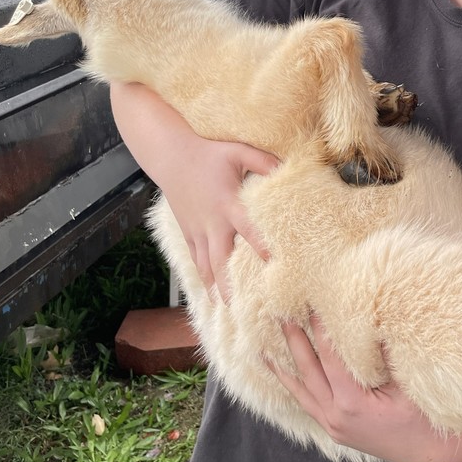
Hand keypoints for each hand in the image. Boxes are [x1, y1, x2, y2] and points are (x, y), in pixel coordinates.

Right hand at [165, 138, 278, 300]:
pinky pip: (197, 260)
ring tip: (229, 310)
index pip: (248, 231)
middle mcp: (212, 223)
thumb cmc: (209, 153)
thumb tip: (290, 169)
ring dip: (218, 287)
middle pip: (223, 259)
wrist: (171, 156)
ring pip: (207, 265)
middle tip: (246, 306)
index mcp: (228, 204)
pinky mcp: (188, 233)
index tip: (275, 267)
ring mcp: (198, 230)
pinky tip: (211, 295)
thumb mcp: (238, 152)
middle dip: (233, 283)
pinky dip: (204, 278)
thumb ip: (264, 162)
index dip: (262, 248)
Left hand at [270, 315, 461, 461]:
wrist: (431, 452)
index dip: (321, 327)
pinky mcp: (335, 428)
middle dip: (294, 339)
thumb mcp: (410, 382)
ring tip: (263, 340)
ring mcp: (333, 425)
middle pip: (308, 370)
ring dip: (285, 363)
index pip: (331, 357)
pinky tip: (279, 369)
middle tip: (280, 310)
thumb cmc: (427, 414)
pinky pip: (308, 401)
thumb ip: (387, 353)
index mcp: (353, 404)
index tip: (312, 301)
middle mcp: (336, 416)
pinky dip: (294, 383)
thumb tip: (368, 318)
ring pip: (301, 389)